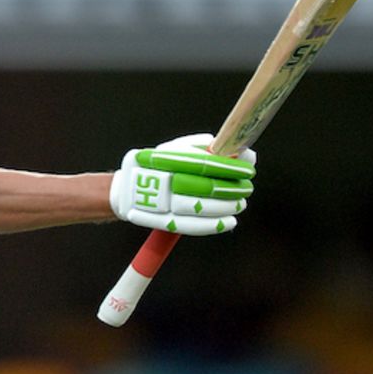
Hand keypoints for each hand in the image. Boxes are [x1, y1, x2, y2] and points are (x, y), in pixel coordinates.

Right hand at [110, 133, 255, 233]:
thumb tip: (235, 150)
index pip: (205, 164)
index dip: (230, 168)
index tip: (248, 169)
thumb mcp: (170, 150)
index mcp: (166, 160)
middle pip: (206, 186)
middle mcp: (164, 181)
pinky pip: (193, 226)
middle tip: (247, 187)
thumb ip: (201, 147)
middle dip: (232, 188)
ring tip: (240, 203)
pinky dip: (214, 225)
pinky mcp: (164, 222)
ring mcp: (164, 204)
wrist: (124, 191)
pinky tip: (230, 221)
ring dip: (227, 207)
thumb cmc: (153, 167)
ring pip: (202, 208)